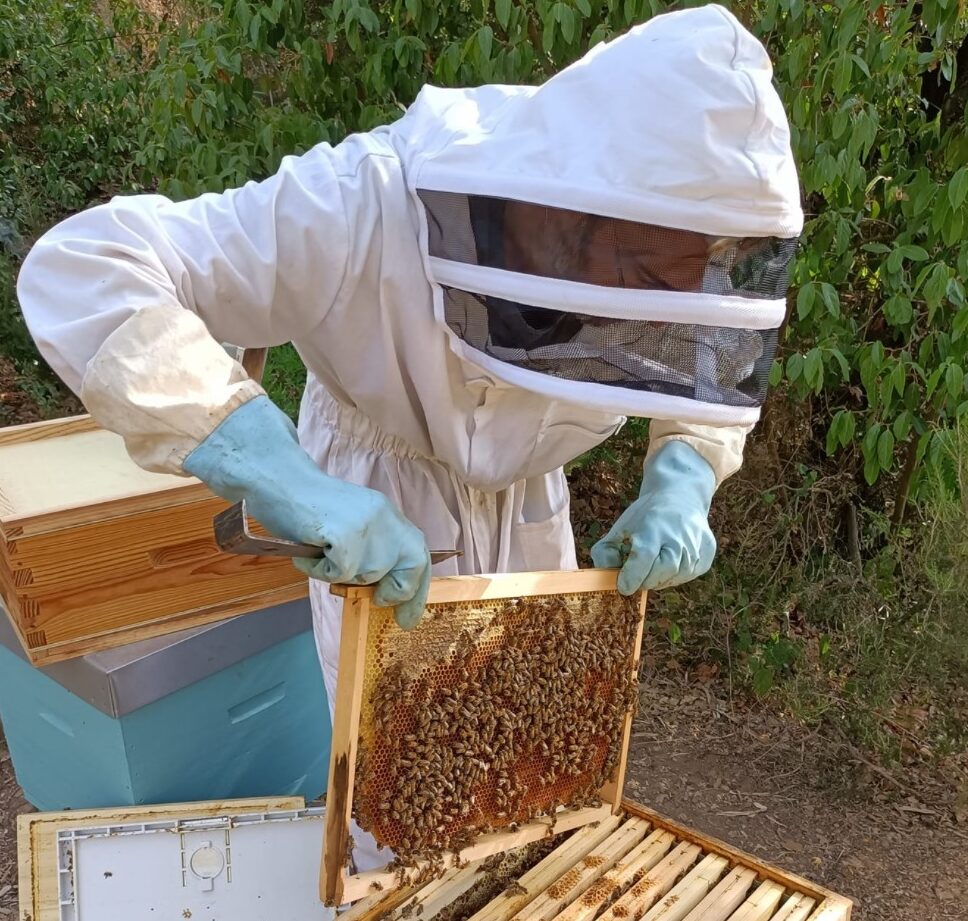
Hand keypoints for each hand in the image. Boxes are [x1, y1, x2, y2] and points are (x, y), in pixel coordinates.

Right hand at [184, 396, 430, 627]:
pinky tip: (307, 547)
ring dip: (338, 573)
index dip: (417, 590)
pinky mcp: (346, 535)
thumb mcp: (354, 523)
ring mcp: (368, 526)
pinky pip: (336, 573)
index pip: (419, 556)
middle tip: (375, 600)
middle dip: (395, 592)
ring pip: (366, 575)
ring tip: (318, 549)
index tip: (407, 618)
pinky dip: (317, 569)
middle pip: (411, 568)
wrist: (277, 478)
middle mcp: (386, 518)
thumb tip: (386, 592)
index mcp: (390, 515)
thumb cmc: (307, 505)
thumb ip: (374, 548)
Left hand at [591, 440, 716, 594]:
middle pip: (661, 572)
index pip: (644, 557)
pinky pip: (687, 576)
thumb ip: (605, 554)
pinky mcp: (706, 555)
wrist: (679, 497)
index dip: (632, 576)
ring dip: (659, 578)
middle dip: (645, 580)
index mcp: (653, 527)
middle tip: (636, 574)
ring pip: (674, 578)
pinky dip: (674, 575)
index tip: (623, 586)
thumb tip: (606, 578)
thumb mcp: (619, 529)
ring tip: (653, 562)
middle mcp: (679, 536)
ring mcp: (696, 546)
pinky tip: (668, 561)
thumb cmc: (644, 518)